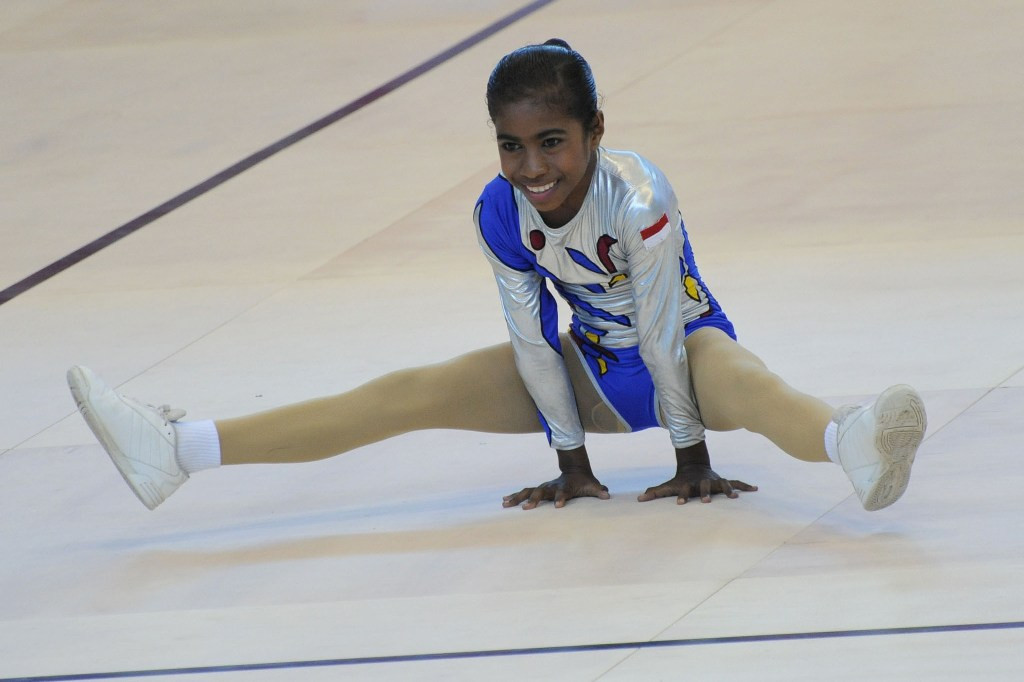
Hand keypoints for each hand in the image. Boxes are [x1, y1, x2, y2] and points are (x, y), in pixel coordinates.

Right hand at [503, 446, 610, 509]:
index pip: (563, 492)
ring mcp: (544, 486)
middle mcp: (553, 486)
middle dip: (534, 499)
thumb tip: (607, 495)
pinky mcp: (539, 488)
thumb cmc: (585, 481)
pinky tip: (504, 501)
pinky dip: (515, 496)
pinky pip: (525, 492)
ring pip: (529, 491)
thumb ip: (598, 490)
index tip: (558, 506)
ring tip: (506, 503)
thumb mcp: (592, 485)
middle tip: (526, 507)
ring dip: (518, 497)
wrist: (575, 469)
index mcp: (566, 487)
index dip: (561, 498)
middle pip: (542, 492)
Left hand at [638, 441, 756, 504]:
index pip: (684, 490)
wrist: (694, 467)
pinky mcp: (722, 481)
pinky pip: (735, 483)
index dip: (682, 496)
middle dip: (705, 493)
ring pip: (722, 484)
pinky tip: (755, 489)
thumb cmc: (680, 482)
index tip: (680, 504)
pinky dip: (745, 486)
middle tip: (706, 501)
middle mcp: (702, 482)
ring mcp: (714, 481)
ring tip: (734, 497)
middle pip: (704, 486)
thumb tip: (639, 500)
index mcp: (689, 484)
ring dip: (727, 490)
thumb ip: (655, 493)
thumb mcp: (668, 486)